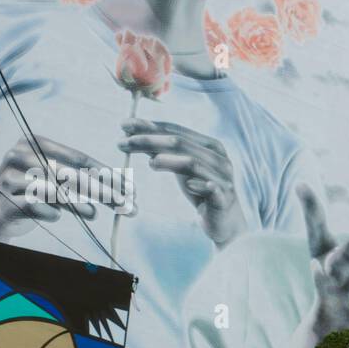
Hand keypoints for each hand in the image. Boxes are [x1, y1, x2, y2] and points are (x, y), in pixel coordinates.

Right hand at [0, 136, 122, 237]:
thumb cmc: (29, 192)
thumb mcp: (54, 180)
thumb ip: (81, 179)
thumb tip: (122, 188)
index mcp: (35, 142)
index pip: (80, 159)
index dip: (107, 175)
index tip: (130, 190)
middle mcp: (20, 156)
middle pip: (71, 175)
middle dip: (102, 192)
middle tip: (124, 206)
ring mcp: (8, 178)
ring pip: (53, 190)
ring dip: (78, 204)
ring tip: (94, 214)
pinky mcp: (2, 202)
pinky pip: (32, 206)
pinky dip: (48, 212)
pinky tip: (56, 217)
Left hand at [119, 118, 245, 246]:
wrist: (225, 222)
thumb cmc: (201, 192)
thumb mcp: (182, 169)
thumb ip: (164, 152)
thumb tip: (136, 133)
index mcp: (209, 146)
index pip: (176, 130)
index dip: (149, 126)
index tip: (124, 125)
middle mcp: (218, 158)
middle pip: (180, 143)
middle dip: (149, 140)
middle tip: (123, 142)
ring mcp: (223, 177)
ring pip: (193, 163)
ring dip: (169, 161)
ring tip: (149, 163)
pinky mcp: (224, 198)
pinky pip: (211, 189)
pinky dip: (199, 185)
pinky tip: (188, 185)